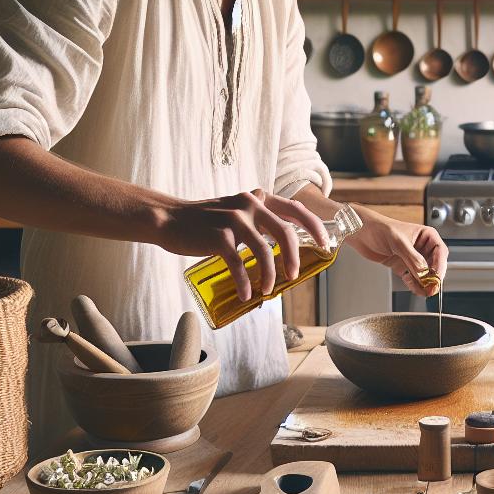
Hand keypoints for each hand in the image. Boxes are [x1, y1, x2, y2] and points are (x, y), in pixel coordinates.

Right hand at [157, 189, 329, 301]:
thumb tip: (282, 240)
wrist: (168, 219)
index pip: (295, 209)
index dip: (314, 227)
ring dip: (270, 275)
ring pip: (264, 251)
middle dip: (295, 258)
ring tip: (268, 289)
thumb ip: (257, 215)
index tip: (324, 245)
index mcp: (257, 198)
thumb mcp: (235, 209)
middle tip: (294, 275)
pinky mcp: (218, 238)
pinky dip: (245, 283)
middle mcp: (249, 205)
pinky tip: (246, 295)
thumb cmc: (203, 220)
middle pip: (286, 233)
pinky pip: (239, 265)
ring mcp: (233, 220)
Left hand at [345, 206, 449, 295]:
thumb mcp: (398, 242)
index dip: (440, 265)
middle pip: (435, 266)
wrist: (360, 232)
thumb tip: (424, 272)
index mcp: (426, 236)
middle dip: (432, 277)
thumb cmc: (379, 228)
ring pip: (425, 275)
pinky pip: (414, 279)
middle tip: (430, 287)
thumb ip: (413, 258)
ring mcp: (413, 258)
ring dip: (423, 283)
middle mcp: (422, 247)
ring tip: (420, 289)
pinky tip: (410, 283)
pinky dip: (414, 284)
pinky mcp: (403, 266)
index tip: (436, 276)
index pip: (440, 252)